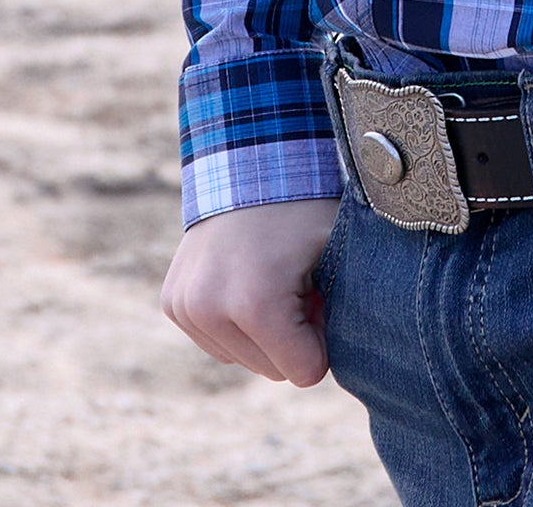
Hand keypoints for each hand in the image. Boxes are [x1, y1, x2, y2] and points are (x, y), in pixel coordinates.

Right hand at [161, 196, 342, 385]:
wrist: (248, 160)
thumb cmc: (305, 206)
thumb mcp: (339, 252)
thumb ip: (349, 308)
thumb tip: (359, 352)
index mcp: (255, 304)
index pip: (304, 372)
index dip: (321, 338)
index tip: (320, 297)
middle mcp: (210, 311)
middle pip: (272, 370)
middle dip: (292, 335)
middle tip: (300, 282)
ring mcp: (185, 307)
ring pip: (242, 359)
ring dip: (263, 331)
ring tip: (272, 276)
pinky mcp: (172, 303)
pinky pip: (215, 341)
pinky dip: (234, 321)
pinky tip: (244, 277)